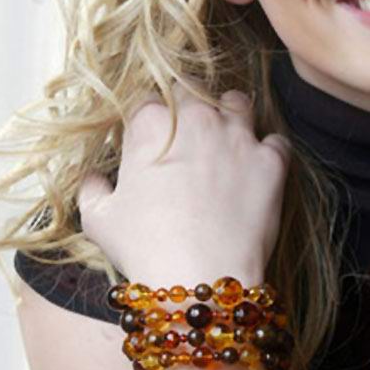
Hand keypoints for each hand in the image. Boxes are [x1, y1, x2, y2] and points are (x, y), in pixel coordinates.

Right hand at [76, 84, 291, 285]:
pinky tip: (258, 171)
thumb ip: (93, 188)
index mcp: (152, 124)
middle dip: (189, 110)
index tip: (151, 141)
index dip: (149, 120)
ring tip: (226, 144)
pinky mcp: (271, 160)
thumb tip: (93, 178)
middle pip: (193, 92)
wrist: (200, 276)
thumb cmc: (144, 248)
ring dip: (231, 117)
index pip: (149, 100)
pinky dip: (268, 152)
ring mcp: (238, 136)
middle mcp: (197, 118)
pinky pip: (276, 141)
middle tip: (187, 142)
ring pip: (238, 102)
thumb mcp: (99, 220)